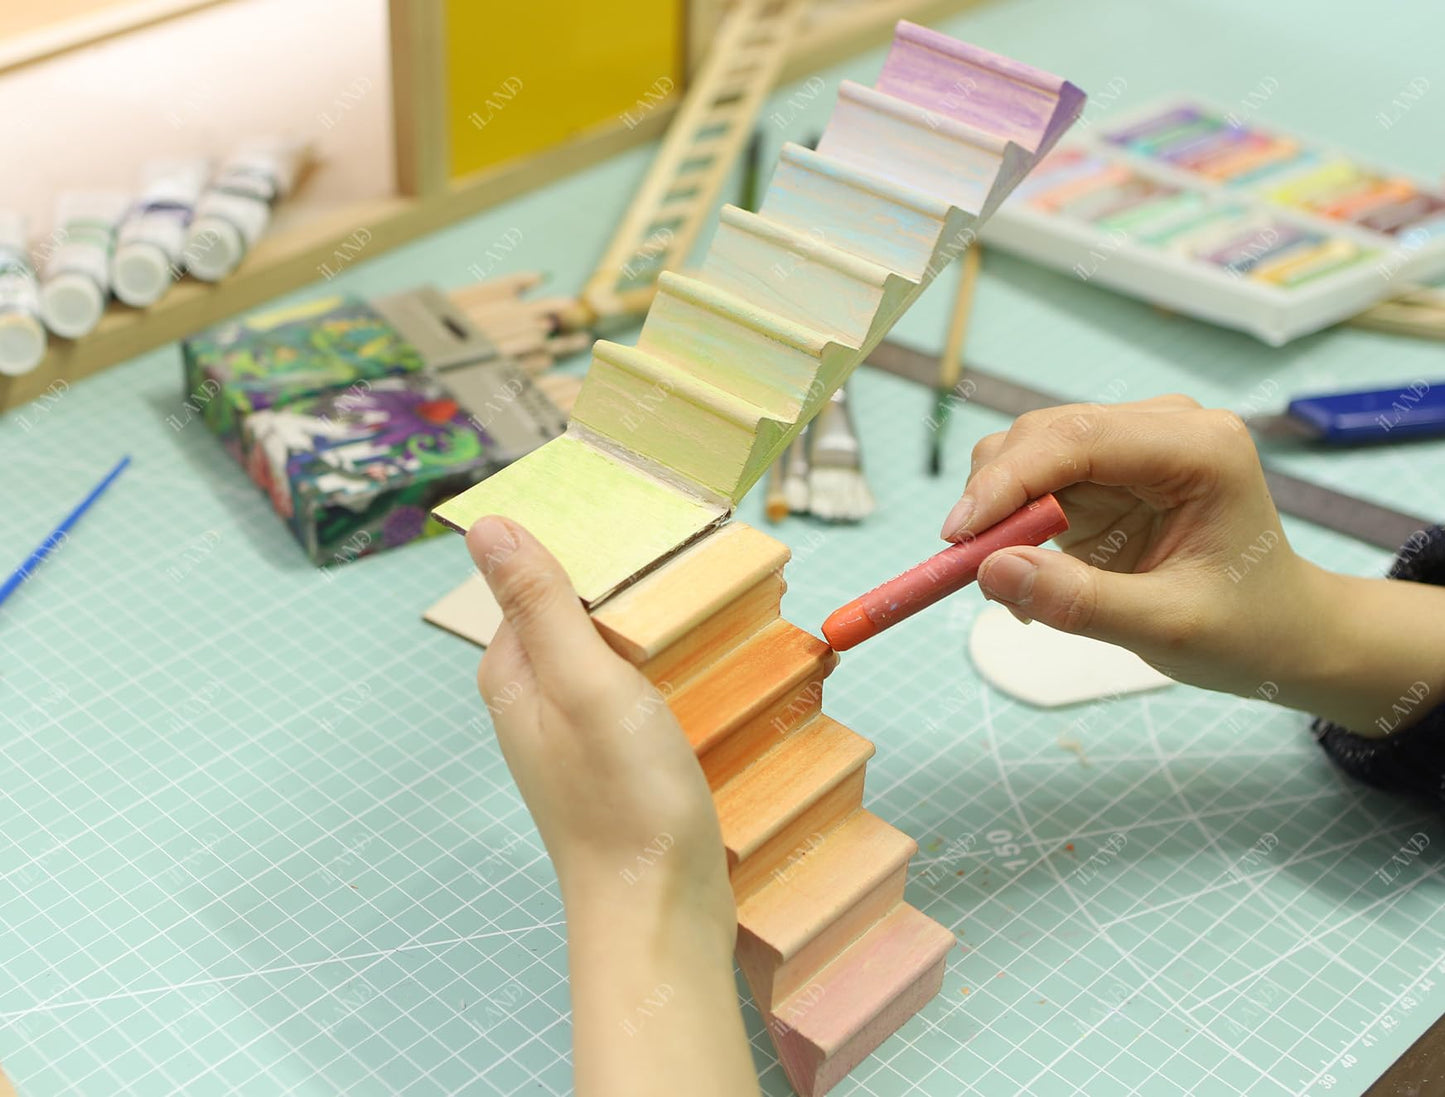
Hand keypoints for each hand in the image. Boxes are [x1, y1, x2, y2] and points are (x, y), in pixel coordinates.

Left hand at [466, 516, 732, 927]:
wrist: (660, 914)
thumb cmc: (623, 801)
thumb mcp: (586, 684)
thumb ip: (540, 603)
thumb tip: (487, 525)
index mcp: (513, 673)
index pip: (537, 578)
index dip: (588, 545)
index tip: (646, 516)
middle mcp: (535, 699)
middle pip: (580, 611)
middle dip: (630, 584)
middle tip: (694, 557)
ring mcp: (576, 733)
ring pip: (615, 650)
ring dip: (657, 626)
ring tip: (714, 603)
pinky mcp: (616, 760)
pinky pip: (638, 690)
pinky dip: (670, 670)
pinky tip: (710, 666)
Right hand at [946, 396, 1444, 736]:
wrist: (1283, 633)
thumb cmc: (1247, 628)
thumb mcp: (1166, 628)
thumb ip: (1079, 601)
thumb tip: (989, 571)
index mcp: (1198, 447)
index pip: (1078, 438)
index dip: (1007, 481)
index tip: (957, 535)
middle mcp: (1162, 429)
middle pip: (1041, 435)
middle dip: (994, 498)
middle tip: (967, 568)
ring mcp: (1132, 445)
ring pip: (1025, 453)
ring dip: (999, 513)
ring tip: (1008, 582)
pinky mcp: (1106, 471)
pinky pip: (1032, 483)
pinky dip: (1012, 526)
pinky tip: (1030, 576)